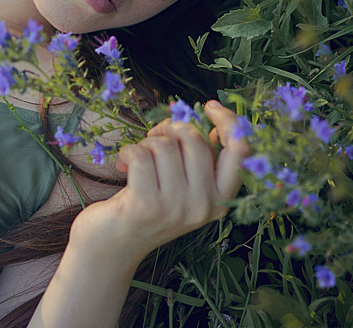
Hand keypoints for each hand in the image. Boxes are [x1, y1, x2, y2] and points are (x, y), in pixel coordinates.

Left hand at [67, 100, 251, 266]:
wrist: (111, 246)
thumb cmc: (146, 205)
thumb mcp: (183, 186)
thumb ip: (199, 158)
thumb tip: (208, 119)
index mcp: (220, 199)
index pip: (241, 152)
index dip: (229, 122)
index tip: (209, 106)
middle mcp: (204, 207)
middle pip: (196, 140)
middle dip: (170, 128)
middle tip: (153, 137)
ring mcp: (177, 208)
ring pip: (166, 145)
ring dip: (146, 143)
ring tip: (137, 160)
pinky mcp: (147, 206)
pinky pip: (141, 154)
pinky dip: (127, 152)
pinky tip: (122, 166)